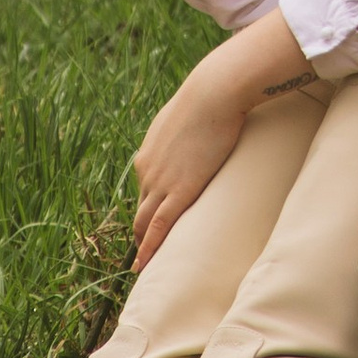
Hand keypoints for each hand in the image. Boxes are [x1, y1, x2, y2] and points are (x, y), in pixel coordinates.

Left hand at [130, 14, 310, 268]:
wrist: (215, 92)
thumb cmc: (213, 94)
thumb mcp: (193, 110)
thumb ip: (193, 123)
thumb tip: (212, 119)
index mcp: (151, 151)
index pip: (146, 186)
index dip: (149, 205)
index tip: (152, 219)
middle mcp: (148, 169)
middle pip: (141, 206)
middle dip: (142, 228)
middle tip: (146, 248)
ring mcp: (160, 182)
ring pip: (145, 220)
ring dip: (144, 242)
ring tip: (146, 263)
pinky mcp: (178, 192)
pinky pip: (158, 227)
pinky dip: (149, 248)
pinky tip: (143, 265)